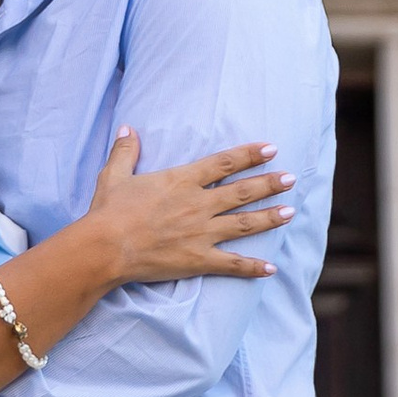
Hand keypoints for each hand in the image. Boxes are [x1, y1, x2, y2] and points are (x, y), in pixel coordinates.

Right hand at [81, 131, 291, 284]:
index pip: (224, 163)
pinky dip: (252, 267)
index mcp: (181, 180)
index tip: (271, 149)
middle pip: (242, 191)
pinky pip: (231, 265)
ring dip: (269, 218)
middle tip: (291, 178)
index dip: (249, 155)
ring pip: (243, 224)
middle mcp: (197, 204)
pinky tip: (271, 267)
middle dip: (269, 184)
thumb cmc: (109, 210)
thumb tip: (127, 128)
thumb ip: (125, 151)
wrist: (105, 247)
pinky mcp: (198, 260)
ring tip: (290, 212)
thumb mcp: (114, 175)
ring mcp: (200, 233)